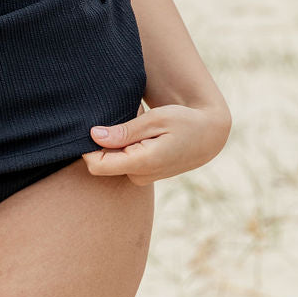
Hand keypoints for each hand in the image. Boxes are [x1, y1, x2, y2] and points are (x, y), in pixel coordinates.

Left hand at [81, 103, 231, 184]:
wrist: (209, 135)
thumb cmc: (183, 121)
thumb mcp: (155, 119)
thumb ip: (124, 130)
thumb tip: (94, 135)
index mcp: (142, 163)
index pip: (97, 165)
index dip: (87, 147)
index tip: (92, 125)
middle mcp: (140, 176)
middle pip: (103, 162)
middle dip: (104, 142)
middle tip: (121, 119)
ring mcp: (143, 177)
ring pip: (112, 162)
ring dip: (116, 143)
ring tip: (135, 125)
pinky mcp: (145, 174)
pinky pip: (123, 161)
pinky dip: (124, 147)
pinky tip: (138, 134)